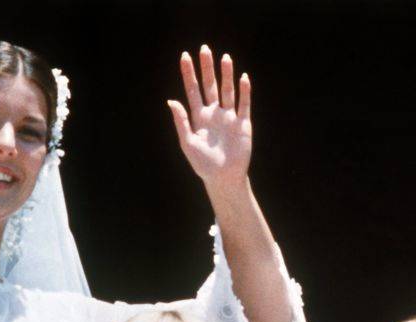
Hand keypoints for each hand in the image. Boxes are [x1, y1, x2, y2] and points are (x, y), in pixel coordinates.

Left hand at [168, 45, 251, 192]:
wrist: (224, 178)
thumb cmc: (203, 164)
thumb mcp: (188, 143)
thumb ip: (181, 121)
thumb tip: (171, 100)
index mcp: (198, 117)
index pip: (192, 90)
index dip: (188, 74)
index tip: (185, 56)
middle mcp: (214, 114)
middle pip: (210, 86)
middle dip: (207, 68)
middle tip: (204, 48)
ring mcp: (229, 117)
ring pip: (228, 91)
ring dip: (226, 75)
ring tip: (225, 58)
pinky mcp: (243, 124)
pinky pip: (244, 104)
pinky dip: (244, 91)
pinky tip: (243, 78)